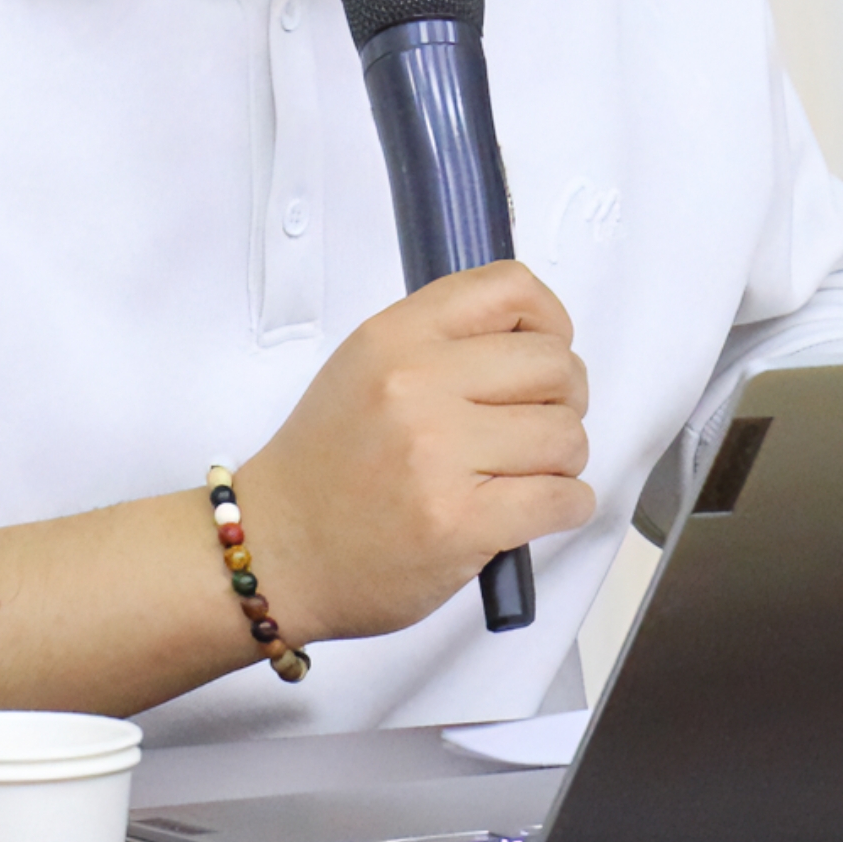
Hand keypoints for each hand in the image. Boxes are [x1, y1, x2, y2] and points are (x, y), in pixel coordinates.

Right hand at [234, 262, 593, 643]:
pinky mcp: (460, 524)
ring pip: (567, 435)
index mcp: (395, 338)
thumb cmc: (331, 465)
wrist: (274, 553)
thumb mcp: (367, 368)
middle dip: (563, 400)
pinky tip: (531, 511)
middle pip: (556, 365)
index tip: (542, 353)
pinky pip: (565, 498)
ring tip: (522, 475)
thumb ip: (445, 340)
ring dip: (562, 460)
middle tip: (531, 428)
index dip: (550, 320)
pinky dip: (565, 506)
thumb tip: (542, 337)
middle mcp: (415, 386)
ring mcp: (437, 456)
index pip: (511, 288)